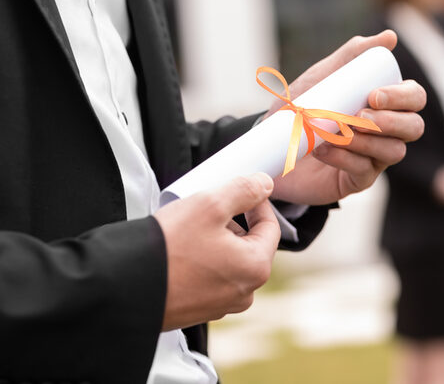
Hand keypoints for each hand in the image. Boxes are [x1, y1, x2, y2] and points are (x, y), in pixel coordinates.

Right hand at [154, 173, 280, 330]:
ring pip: (230, 261)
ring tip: (191, 228)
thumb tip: (264, 184)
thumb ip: (244, 190)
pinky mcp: (198, 309)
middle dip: (234, 223)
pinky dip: (202, 260)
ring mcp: (221, 304)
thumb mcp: (210, 205)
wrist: (121, 288)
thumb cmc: (167, 250)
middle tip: (210, 208)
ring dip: (217, 241)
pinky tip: (181, 250)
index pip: (270, 227)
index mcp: (255, 268)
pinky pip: (210, 277)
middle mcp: (244, 292)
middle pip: (250, 245)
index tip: (243, 190)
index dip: (258, 203)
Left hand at [271, 33, 425, 204]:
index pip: (415, 98)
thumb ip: (354, 54)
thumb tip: (390, 37)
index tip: (373, 95)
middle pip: (415, 127)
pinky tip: (322, 149)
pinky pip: (365, 171)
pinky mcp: (358, 180)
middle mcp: (389, 131)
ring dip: (365, 141)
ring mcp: (376, 157)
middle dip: (390, 121)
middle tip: (358, 117)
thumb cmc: (304, 105)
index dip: (402, 97)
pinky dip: (344, 157)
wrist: (271, 141)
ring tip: (334, 133)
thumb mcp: (325, 75)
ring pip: (394, 151)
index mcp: (387, 102)